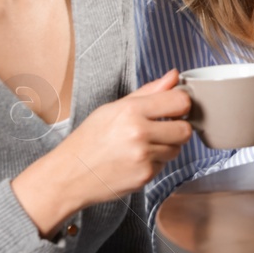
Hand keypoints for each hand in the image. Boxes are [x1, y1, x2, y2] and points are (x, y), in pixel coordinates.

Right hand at [12, 70, 192, 236]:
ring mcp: (143, 157)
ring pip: (177, 149)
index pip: (180, 101)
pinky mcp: (145, 176)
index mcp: (131, 111)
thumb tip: (174, 76)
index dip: (181, 104)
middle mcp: (139, 133)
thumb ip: (149, 92)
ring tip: (142, 145)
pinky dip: (155, 162)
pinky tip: (135, 160)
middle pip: (185, 129)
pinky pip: (164, 165)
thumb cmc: (89, 140)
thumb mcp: (113, 108)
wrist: (68, 175)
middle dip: (177, 128)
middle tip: (160, 129)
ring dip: (166, 147)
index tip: (174, 108)